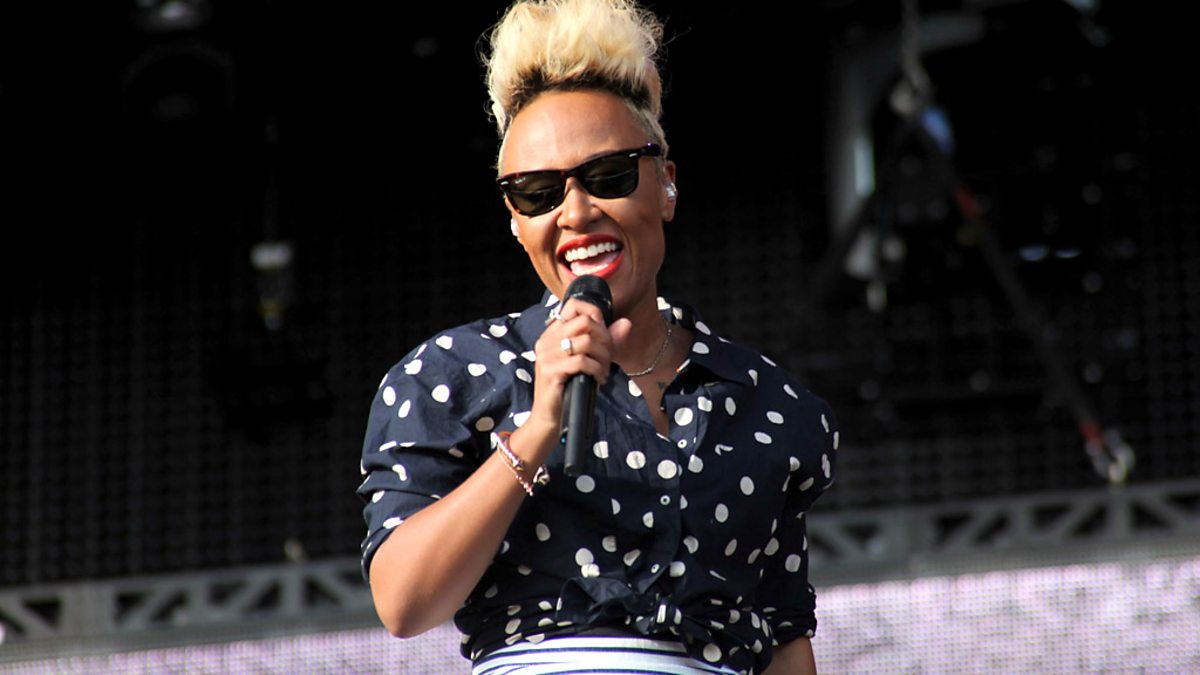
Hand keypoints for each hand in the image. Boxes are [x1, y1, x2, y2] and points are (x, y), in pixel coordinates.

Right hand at [528, 299, 631, 430]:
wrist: (550, 417)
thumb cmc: (570, 387)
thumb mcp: (589, 360)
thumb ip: (606, 340)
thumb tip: (626, 323)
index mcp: (553, 333)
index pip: (573, 305)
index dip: (595, 314)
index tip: (604, 335)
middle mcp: (547, 340)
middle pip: (585, 322)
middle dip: (604, 339)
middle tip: (607, 357)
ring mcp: (547, 355)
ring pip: (587, 341)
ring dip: (603, 357)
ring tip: (603, 370)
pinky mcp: (551, 370)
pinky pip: (582, 361)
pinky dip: (596, 369)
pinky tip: (598, 379)